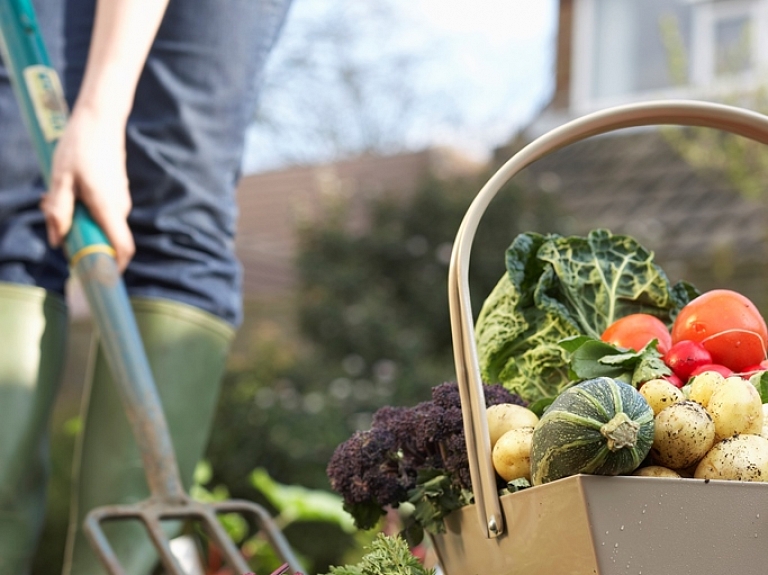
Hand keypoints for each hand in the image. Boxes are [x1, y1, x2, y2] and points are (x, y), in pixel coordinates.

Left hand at [41, 103, 134, 271]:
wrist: (100, 119)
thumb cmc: (79, 146)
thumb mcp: (60, 179)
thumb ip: (57, 211)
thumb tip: (55, 240)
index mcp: (108, 208)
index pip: (122, 248)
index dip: (115, 267)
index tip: (99, 277)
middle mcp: (120, 207)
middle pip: (106, 238)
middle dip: (82, 239)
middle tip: (56, 224)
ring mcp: (120, 199)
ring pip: (102, 223)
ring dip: (80, 221)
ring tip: (57, 198)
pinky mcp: (117, 191)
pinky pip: (103, 211)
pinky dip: (86, 210)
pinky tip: (69, 190)